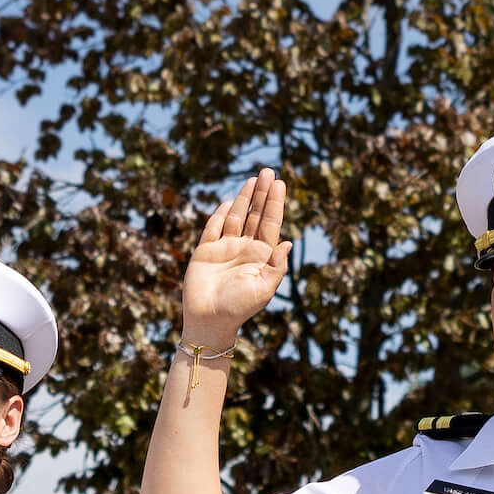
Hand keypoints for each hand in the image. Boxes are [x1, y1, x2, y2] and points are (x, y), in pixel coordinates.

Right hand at [175, 170, 291, 349]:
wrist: (209, 322)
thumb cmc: (239, 308)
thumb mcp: (264, 289)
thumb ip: (276, 266)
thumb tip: (288, 242)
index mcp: (261, 256)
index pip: (270, 223)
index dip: (275, 203)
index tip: (280, 183)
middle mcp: (244, 248)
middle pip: (255, 214)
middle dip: (262, 193)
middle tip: (268, 171)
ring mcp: (225, 248)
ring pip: (236, 217)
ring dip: (244, 198)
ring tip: (253, 179)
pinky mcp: (205, 251)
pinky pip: (213, 228)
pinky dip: (221, 214)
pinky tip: (229, 202)